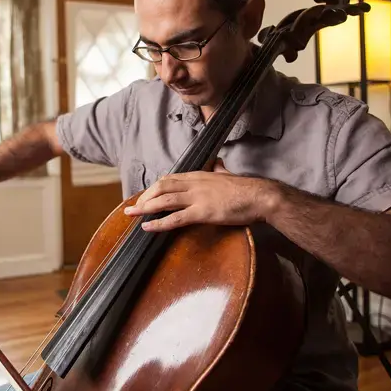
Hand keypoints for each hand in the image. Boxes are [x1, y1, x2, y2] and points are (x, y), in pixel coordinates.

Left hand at [123, 159, 276, 231]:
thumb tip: (218, 164)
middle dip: (144, 197)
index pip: (169, 179)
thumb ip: (218, 169)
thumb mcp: (227, 175)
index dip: (154, 188)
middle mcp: (193, 184)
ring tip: (131, 215)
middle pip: (161, 187)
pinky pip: (175, 218)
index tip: (145, 195)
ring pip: (163, 201)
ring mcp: (197, 198)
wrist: (259, 196)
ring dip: (144, 208)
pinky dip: (158, 223)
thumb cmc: (245, 189)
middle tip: (134, 207)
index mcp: (198, 175)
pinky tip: (147, 227)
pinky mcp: (202, 212)